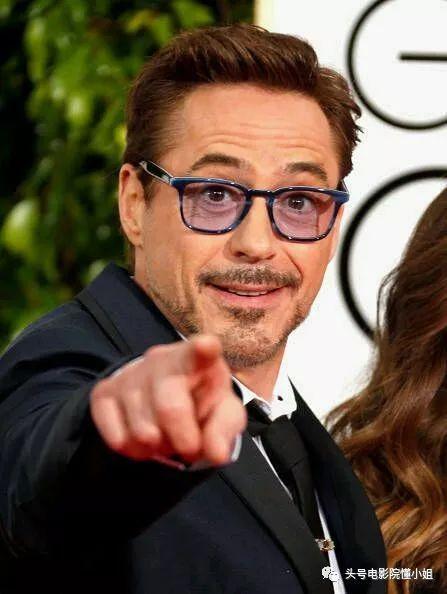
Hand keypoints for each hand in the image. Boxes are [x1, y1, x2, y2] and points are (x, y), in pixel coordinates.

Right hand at [90, 335, 245, 465]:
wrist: (165, 398)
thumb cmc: (201, 403)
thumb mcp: (223, 415)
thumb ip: (224, 431)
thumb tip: (217, 455)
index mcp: (198, 359)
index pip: (202, 351)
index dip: (204, 349)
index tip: (207, 345)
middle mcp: (161, 359)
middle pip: (169, 408)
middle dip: (183, 440)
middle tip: (189, 447)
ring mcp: (130, 374)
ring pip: (142, 431)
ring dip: (157, 448)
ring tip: (166, 437)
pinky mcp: (104, 392)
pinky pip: (116, 436)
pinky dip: (132, 450)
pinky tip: (142, 440)